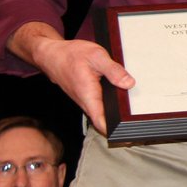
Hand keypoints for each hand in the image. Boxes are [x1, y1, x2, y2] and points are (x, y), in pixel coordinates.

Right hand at [8, 21, 134, 132]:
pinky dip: (108, 103)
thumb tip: (129, 84)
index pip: (100, 122)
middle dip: (118, 122)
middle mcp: (85, 101)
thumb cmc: (70, 55)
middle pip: (103, 118)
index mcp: (88, 95)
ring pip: (100, 111)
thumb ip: (114, 71)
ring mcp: (84, 99)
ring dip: (113, 113)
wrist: (51, 54)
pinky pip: (97, 103)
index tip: (127, 132)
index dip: (113, 130)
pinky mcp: (84, 94)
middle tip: (135, 123)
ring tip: (131, 112)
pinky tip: (119, 97)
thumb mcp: (97, 57)